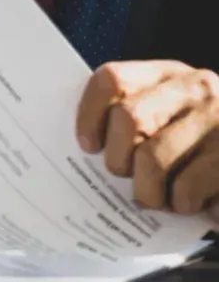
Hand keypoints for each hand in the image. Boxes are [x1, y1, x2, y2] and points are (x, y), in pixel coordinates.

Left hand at [76, 61, 218, 222]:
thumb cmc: (195, 154)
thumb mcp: (166, 123)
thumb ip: (132, 123)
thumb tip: (85, 148)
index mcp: (167, 76)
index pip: (113, 80)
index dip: (89, 115)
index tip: (89, 146)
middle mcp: (196, 88)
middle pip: (129, 119)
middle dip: (118, 159)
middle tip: (128, 178)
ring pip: (153, 161)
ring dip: (149, 192)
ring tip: (161, 199)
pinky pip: (185, 189)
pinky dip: (182, 205)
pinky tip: (195, 204)